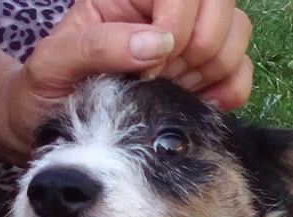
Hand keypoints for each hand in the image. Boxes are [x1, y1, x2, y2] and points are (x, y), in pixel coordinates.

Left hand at [0, 0, 252, 160]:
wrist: (56, 128)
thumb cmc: (49, 93)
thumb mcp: (55, 65)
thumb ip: (98, 46)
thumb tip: (159, 43)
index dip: (177, 24)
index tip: (151, 70)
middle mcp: (165, 8)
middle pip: (220, 3)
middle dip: (200, 47)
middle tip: (166, 80)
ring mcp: (191, 38)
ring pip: (237, 31)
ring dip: (214, 68)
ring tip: (178, 90)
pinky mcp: (209, 72)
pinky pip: (243, 70)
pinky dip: (230, 91)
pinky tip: (199, 104)